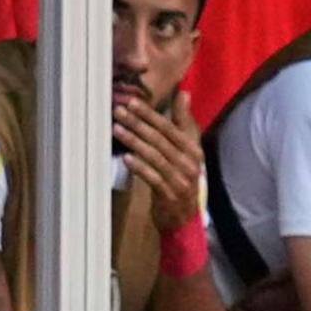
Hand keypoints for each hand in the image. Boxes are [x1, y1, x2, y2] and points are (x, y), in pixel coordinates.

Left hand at [115, 89, 207, 223]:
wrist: (185, 217)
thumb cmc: (182, 178)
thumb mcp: (188, 149)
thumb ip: (184, 122)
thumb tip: (184, 93)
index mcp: (194, 149)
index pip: (171, 127)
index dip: (151, 114)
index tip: (133, 102)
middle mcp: (190, 162)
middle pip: (161, 139)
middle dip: (138, 124)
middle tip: (119, 111)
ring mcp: (180, 179)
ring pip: (155, 156)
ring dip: (134, 141)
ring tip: (117, 129)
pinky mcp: (169, 194)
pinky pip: (152, 177)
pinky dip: (139, 167)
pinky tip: (126, 158)